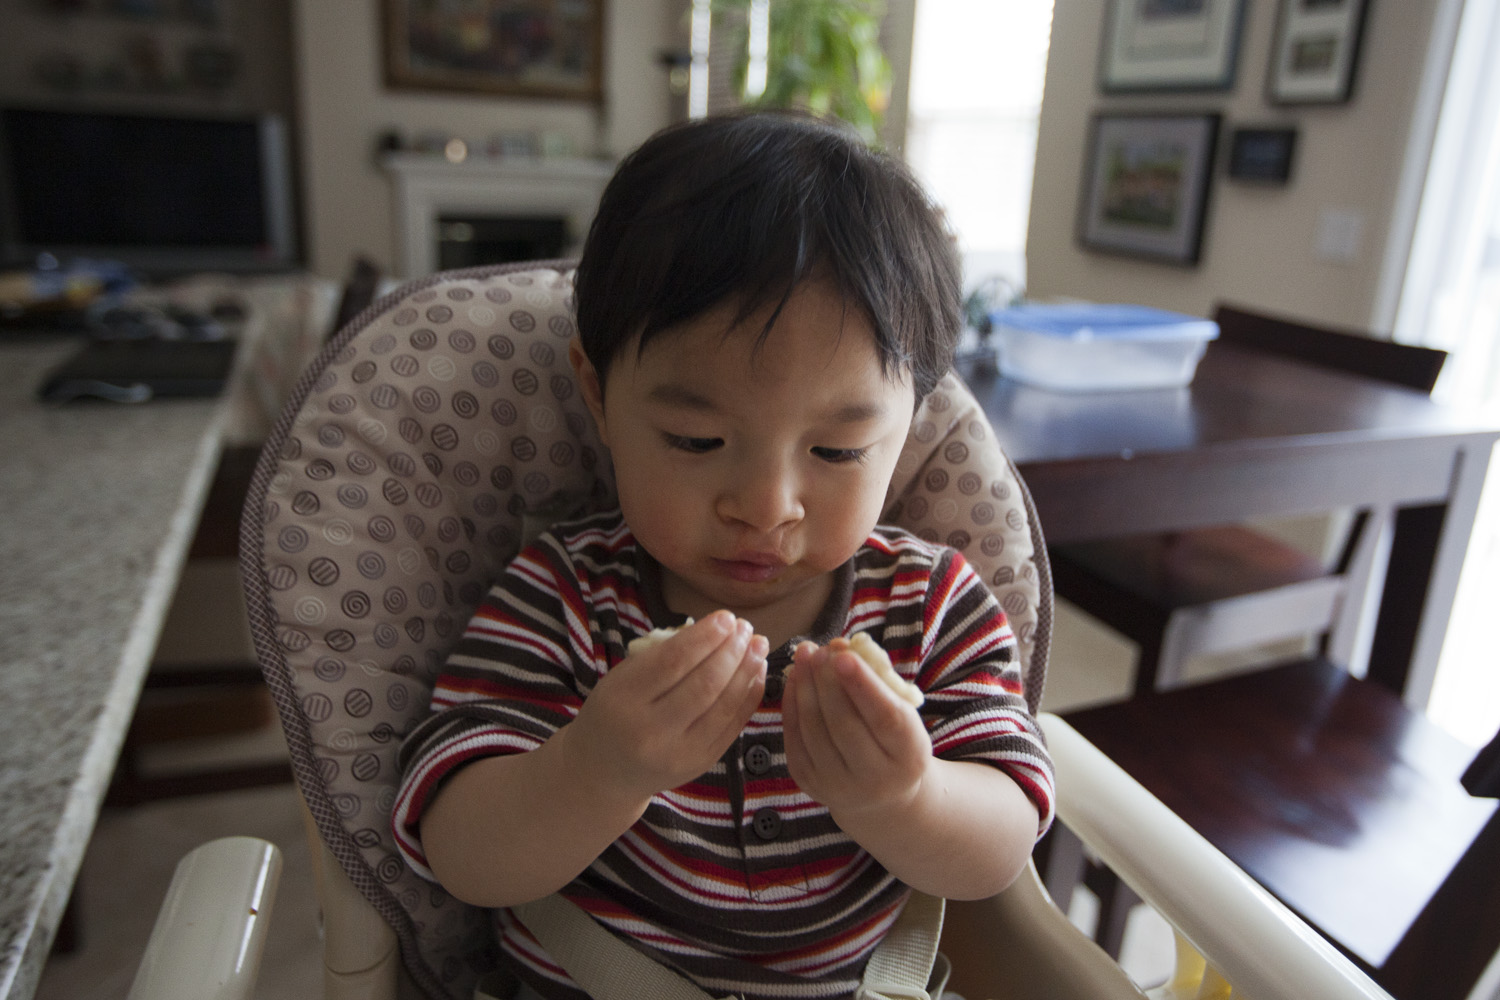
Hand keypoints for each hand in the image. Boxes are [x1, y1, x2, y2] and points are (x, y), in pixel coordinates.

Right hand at [567, 611, 767, 802]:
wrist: (605, 773)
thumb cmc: (614, 712)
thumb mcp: (621, 679)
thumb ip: (661, 656)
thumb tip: (715, 630)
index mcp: (624, 700)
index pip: (673, 663)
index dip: (705, 637)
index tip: (726, 617)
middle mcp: (650, 731)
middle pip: (704, 684)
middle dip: (731, 651)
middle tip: (746, 628)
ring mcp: (678, 753)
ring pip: (723, 706)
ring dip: (746, 671)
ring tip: (759, 646)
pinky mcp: (699, 764)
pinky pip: (732, 726)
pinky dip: (749, 696)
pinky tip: (757, 673)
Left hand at [782, 639, 932, 820]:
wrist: (883, 792)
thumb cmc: (895, 738)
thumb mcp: (904, 712)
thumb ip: (879, 683)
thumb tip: (839, 648)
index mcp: (909, 756)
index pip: (885, 718)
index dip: (863, 686)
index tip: (844, 655)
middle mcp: (875, 778)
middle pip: (844, 724)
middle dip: (827, 682)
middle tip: (820, 650)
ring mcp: (838, 785)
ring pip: (814, 730)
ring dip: (806, 687)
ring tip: (805, 655)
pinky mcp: (809, 782)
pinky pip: (795, 737)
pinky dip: (792, 703)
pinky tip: (795, 678)